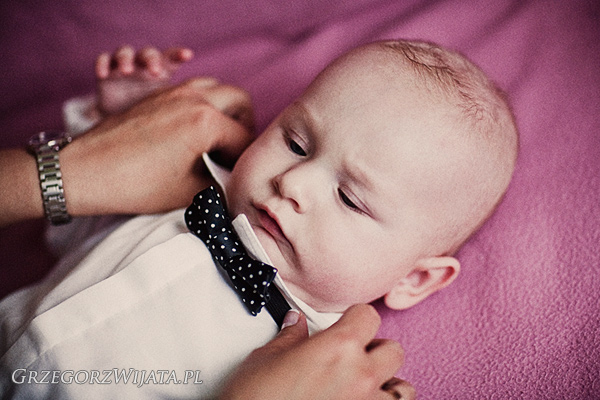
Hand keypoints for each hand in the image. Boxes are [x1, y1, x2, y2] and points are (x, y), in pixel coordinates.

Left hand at [61, 77, 254, 216]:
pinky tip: (193, 133)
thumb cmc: (134, 184)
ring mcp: (173, 92)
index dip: (245, 161)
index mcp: (205, 121)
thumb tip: (232, 180)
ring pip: (216, 88)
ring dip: (224, 110)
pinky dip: (203, 106)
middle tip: (234, 151)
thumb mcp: (188, 191)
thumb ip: (220, 183)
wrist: (85, 172)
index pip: (244, 138)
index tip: (237, 177)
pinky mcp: (157, 96)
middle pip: (239, 100)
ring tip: (216, 139)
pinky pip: (193, 90)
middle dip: (244, 126)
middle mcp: (193, 98)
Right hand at [96, 45, 193, 114]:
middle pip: (148, 53)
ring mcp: (125, 66)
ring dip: (126, 59)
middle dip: (152, 59)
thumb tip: (206, 113)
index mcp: (162, 71)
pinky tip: (102, 74)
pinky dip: (102, 64)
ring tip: (126, 71)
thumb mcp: (167, 108)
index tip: (188, 55)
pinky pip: (103, 59)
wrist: (122, 121)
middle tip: (155, 71)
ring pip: (125, 52)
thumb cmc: (151, 112)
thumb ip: (182, 104)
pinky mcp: (107, 71)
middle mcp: (144, 65)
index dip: (179, 54)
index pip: (172, 58)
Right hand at [219, 304, 415, 399]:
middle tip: (354, 355)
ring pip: (403, 388)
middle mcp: (360, 376)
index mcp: (337, 348)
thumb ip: (289, 339)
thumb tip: (295, 325)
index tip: (347, 324)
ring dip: (387, 383)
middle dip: (376, 349)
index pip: (368, 316)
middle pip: (393, 350)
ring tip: (363, 386)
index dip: (356, 318)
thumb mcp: (265, 360)